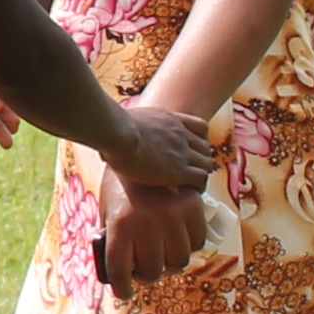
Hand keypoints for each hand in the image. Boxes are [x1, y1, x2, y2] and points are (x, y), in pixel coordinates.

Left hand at [96, 178, 210, 291]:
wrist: (138, 144)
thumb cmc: (119, 183)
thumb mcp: (108, 210)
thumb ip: (115, 238)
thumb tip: (125, 269)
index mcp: (119, 225)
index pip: (119, 271)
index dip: (122, 289)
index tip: (124, 293)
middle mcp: (146, 224)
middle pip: (151, 271)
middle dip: (146, 275)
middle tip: (146, 270)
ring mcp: (171, 215)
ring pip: (178, 261)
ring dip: (170, 263)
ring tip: (164, 257)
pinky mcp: (191, 206)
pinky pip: (198, 240)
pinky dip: (190, 244)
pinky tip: (180, 240)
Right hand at [102, 102, 218, 194]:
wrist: (118, 133)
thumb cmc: (113, 128)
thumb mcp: (126, 121)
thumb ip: (127, 130)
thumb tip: (106, 147)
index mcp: (171, 120)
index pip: (200, 127)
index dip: (200, 139)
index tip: (191, 149)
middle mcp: (181, 134)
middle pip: (206, 147)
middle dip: (201, 159)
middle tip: (191, 170)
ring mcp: (182, 152)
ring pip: (207, 164)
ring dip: (201, 174)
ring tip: (191, 185)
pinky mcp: (179, 171)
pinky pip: (200, 179)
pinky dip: (199, 186)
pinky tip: (190, 192)